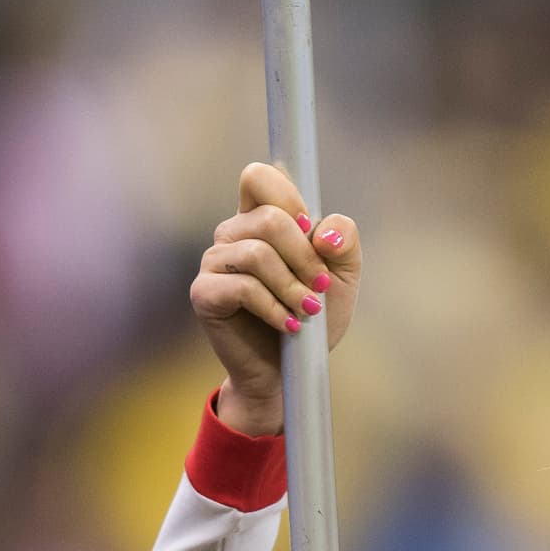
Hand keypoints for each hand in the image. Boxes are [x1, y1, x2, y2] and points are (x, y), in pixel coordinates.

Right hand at [190, 160, 362, 429]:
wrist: (290, 373)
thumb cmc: (312, 321)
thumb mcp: (341, 279)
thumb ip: (344, 242)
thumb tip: (323, 232)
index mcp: (259, 220)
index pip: (259, 177)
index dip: (290, 199)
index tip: (316, 238)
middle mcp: (232, 234)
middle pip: (269, 218)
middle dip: (305, 256)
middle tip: (320, 289)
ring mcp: (214, 262)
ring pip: (258, 253)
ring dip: (293, 287)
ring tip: (306, 313)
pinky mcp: (205, 294)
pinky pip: (243, 287)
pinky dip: (274, 308)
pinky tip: (288, 326)